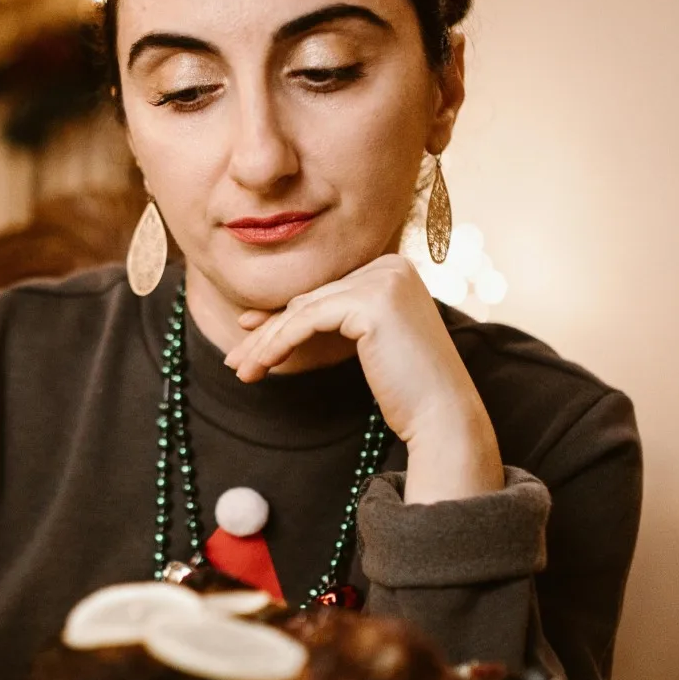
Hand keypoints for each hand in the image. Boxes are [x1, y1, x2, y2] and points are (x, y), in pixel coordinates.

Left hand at [223, 254, 502, 502]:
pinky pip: (307, 320)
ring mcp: (383, 279)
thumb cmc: (407, 388)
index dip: (283, 316)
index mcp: (394, 267)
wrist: (442, 415)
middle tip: (236, 361)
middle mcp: (391, 264)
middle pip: (313, 299)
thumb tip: (272, 312)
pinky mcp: (371, 301)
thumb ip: (328, 319)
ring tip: (241, 371)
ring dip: (266, 343)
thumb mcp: (362, 342)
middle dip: (269, 332)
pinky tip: (260, 366)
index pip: (325, 293)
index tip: (248, 337)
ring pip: (304, 310)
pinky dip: (278, 343)